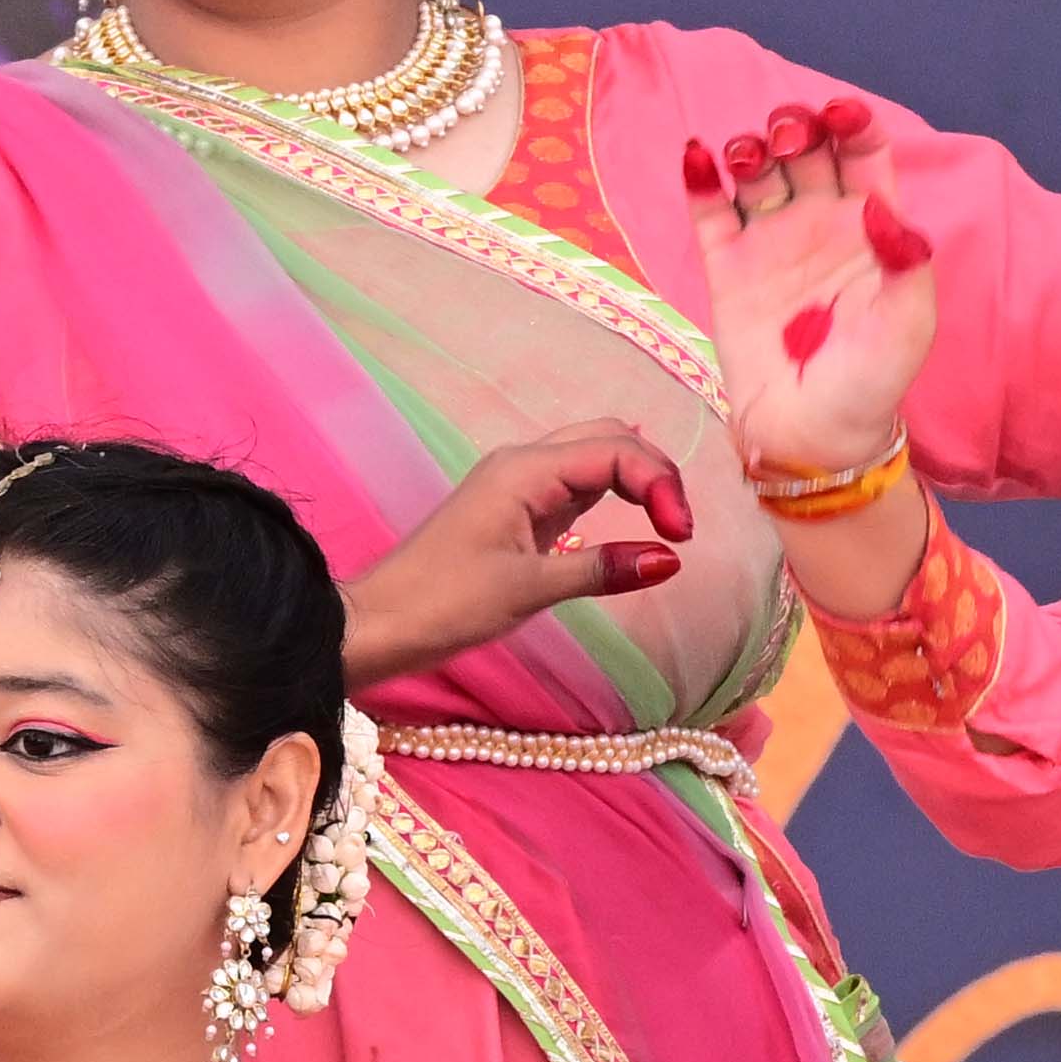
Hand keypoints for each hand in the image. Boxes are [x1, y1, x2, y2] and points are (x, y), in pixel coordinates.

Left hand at [343, 427, 693, 686]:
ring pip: (592, 456)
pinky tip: (629, 520)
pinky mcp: (515, 510)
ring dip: (635, 479)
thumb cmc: (445, 604)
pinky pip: (574, 484)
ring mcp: (517, 485)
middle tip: (678, 528)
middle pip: (609, 437)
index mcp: (525, 470)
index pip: (615, 450)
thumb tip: (668, 560)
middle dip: (653, 472)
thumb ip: (600, 570)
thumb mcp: (529, 590)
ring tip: (665, 525)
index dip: (659, 484)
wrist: (380, 624)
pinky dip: (610, 494)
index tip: (680, 537)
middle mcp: (523, 464)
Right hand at [674, 97, 939, 488]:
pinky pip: (711, 212)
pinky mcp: (727, 268)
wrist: (813, 437)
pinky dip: (700, 180)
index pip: (863, 154)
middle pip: (806, 150)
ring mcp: (771, 242)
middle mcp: (820, 223)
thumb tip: (882, 207)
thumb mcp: (908, 324)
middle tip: (786, 141)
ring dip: (749, 149)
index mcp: (871, 226)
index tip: (839, 114)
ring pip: (757, 172)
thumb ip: (905, 263)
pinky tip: (696, 158)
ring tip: (744, 157)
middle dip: (795, 129)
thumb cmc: (872, 381)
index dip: (853, 124)